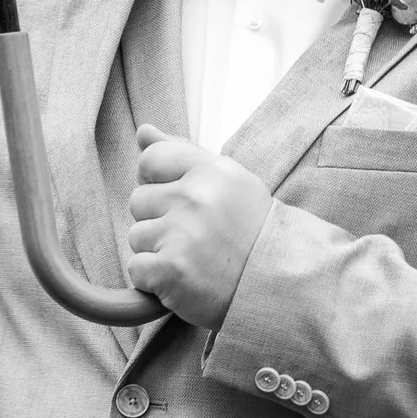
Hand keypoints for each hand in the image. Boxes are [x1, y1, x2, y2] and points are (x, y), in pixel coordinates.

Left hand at [127, 126, 268, 329]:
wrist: (280, 286)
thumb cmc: (251, 232)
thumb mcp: (228, 181)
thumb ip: (183, 153)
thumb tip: (143, 132)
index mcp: (211, 170)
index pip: (151, 158)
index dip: (158, 181)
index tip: (181, 201)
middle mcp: (195, 197)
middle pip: (138, 200)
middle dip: (159, 220)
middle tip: (195, 237)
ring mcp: (182, 234)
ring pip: (136, 236)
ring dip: (156, 252)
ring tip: (194, 258)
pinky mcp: (171, 270)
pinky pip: (136, 269)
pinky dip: (154, 280)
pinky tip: (185, 279)